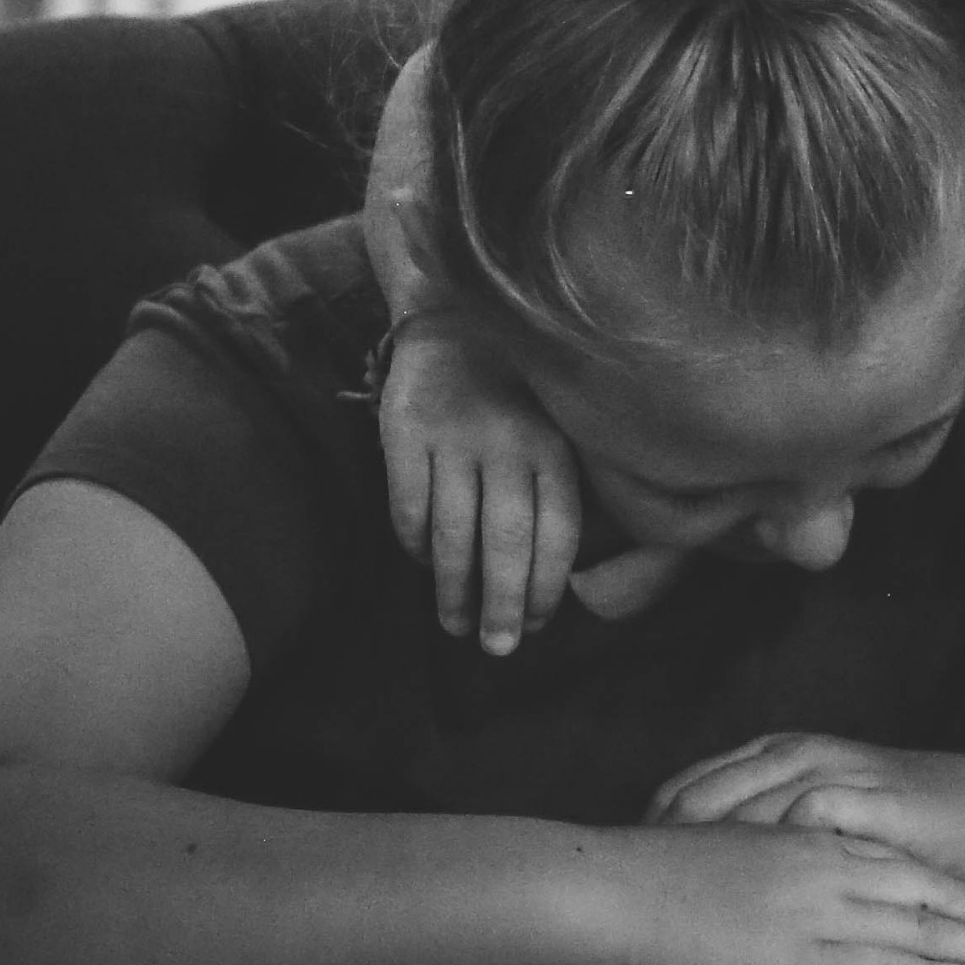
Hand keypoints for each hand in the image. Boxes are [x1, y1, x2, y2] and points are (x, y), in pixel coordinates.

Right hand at [376, 316, 580, 654]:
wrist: (456, 315)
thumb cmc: (519, 391)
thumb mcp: (557, 428)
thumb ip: (557, 487)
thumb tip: (559, 575)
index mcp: (555, 446)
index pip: (558, 532)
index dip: (547, 585)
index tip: (537, 624)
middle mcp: (510, 443)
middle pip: (505, 542)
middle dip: (503, 604)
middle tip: (498, 649)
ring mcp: (455, 436)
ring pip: (452, 533)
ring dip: (453, 589)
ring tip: (457, 625)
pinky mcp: (405, 431)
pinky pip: (407, 505)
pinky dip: (413, 546)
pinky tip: (420, 565)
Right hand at [593, 821, 964, 964]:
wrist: (609, 889)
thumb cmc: (641, 877)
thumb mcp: (719, 855)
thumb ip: (759, 866)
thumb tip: (770, 890)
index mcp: (803, 844)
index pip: (897, 862)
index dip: (946, 885)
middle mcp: (825, 870)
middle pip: (928, 891)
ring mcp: (819, 913)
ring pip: (922, 927)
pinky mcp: (804, 961)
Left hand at [648, 732, 964, 892]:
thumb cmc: (900, 821)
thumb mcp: (817, 805)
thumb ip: (762, 817)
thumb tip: (686, 855)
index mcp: (783, 753)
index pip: (689, 787)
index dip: (651, 829)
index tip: (624, 870)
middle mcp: (802, 756)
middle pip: (704, 795)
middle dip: (664, 842)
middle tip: (635, 886)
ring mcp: (837, 774)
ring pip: (746, 804)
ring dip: (707, 846)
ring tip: (673, 890)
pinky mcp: (870, 802)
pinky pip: (804, 817)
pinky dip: (769, 847)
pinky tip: (749, 880)